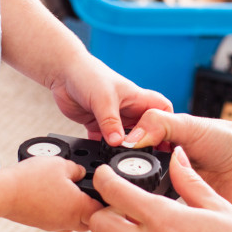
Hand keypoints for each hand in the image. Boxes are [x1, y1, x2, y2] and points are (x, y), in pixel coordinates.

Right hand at [5, 153, 101, 231]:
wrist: (4, 193)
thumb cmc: (32, 179)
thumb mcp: (61, 164)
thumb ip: (77, 169)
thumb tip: (82, 172)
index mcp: (79, 208)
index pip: (104, 212)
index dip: (108, 201)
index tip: (106, 191)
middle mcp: (69, 222)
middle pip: (91, 222)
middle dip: (94, 209)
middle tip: (91, 192)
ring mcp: (54, 226)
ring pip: (74, 223)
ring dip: (77, 212)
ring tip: (72, 194)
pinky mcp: (42, 225)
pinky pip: (59, 222)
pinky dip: (61, 213)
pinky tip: (55, 198)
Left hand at [47, 55, 171, 146]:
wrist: (63, 72)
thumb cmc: (88, 74)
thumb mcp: (103, 98)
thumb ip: (110, 121)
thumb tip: (117, 142)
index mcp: (137, 99)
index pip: (162, 111)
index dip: (167, 125)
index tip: (165, 141)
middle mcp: (128, 110)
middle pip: (146, 130)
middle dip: (146, 143)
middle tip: (143, 157)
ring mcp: (113, 119)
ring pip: (126, 139)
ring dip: (124, 148)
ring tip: (122, 159)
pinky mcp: (98, 126)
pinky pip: (105, 142)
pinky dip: (104, 149)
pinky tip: (102, 156)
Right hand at [119, 109, 231, 209]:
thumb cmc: (227, 141)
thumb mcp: (189, 124)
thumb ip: (158, 124)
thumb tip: (129, 138)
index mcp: (159, 141)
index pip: (127, 147)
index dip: (117, 152)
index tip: (107, 157)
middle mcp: (161, 164)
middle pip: (130, 173)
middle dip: (124, 177)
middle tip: (116, 180)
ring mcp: (170, 186)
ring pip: (142, 193)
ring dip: (138, 194)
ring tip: (131, 195)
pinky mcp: (179, 207)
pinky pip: (160, 210)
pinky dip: (155, 209)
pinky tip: (150, 207)